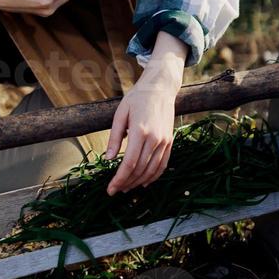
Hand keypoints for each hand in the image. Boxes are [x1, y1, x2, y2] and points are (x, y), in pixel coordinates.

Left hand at [104, 62, 182, 194]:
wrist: (160, 88)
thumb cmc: (137, 98)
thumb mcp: (121, 114)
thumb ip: (115, 137)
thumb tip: (108, 159)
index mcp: (140, 131)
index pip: (129, 163)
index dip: (119, 179)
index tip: (110, 189)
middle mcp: (155, 138)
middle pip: (140, 170)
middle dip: (126, 183)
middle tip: (115, 190)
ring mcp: (164, 141)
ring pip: (152, 170)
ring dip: (138, 182)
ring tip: (126, 187)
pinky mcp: (170, 141)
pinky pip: (163, 165)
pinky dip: (154, 176)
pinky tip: (144, 182)